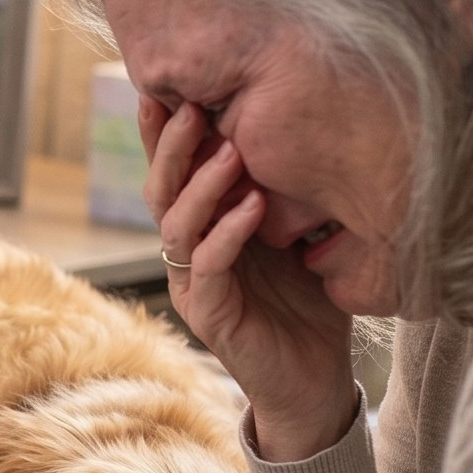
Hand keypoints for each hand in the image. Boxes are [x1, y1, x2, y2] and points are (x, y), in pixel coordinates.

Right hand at [141, 97, 356, 459]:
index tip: (165, 90)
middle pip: (160, 193)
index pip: (172, 176)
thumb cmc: (304, 306)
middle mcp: (185, 256)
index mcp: (199, 233)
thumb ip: (277, 194)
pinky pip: (209, 265)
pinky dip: (229, 231)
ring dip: (202, 185)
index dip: (161, 135)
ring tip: (231, 151)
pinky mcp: (210, 315)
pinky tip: (253, 205)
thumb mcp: (293, 237)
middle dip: (172, 148)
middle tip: (192, 107)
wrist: (312, 382)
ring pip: (177, 226)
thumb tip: (283, 131)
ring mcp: (192, 286)